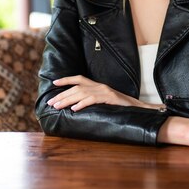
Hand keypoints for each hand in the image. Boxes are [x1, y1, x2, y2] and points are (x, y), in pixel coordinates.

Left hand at [46, 75, 164, 111]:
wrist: (137, 108)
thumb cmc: (119, 107)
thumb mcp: (104, 101)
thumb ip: (92, 100)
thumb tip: (76, 106)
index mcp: (97, 85)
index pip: (79, 79)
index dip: (66, 80)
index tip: (54, 83)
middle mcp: (99, 85)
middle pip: (76, 87)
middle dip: (61, 95)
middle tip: (50, 103)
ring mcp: (104, 91)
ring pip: (81, 93)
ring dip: (67, 100)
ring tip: (57, 106)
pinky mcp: (109, 97)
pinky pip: (92, 100)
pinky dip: (81, 104)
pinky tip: (74, 110)